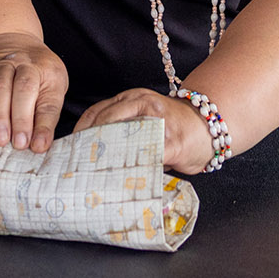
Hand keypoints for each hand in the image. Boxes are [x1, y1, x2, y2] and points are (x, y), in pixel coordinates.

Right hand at [0, 31, 67, 151]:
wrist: (9, 43)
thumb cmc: (36, 75)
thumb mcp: (51, 87)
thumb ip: (46, 114)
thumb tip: (39, 145)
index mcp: (50, 71)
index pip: (49, 101)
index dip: (44, 125)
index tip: (39, 145)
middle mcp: (27, 65)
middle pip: (25, 89)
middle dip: (22, 119)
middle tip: (19, 144)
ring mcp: (2, 65)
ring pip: (0, 87)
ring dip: (0, 116)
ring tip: (0, 139)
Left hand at [77, 88, 212, 173]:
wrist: (209, 127)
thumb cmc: (173, 126)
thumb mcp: (145, 115)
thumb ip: (124, 126)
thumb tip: (93, 151)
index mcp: (133, 98)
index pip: (97, 112)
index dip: (80, 132)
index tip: (70, 149)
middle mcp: (142, 104)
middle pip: (104, 123)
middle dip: (87, 145)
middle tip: (75, 164)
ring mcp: (156, 121)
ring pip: (120, 138)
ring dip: (104, 157)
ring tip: (90, 174)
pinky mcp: (169, 142)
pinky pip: (144, 156)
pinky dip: (129, 169)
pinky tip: (119, 179)